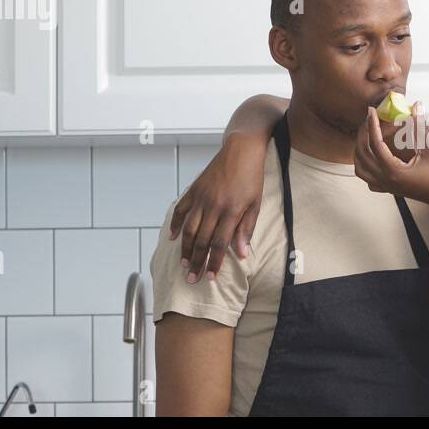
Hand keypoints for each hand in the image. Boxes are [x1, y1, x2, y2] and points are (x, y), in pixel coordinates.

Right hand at [170, 132, 267, 281]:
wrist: (241, 150)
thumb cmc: (252, 177)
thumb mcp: (255, 204)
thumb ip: (246, 229)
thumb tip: (242, 253)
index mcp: (231, 211)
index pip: (220, 244)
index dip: (215, 262)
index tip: (211, 277)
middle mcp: (213, 206)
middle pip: (202, 240)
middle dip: (197, 262)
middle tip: (192, 278)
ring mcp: (201, 198)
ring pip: (189, 229)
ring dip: (185, 249)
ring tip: (184, 264)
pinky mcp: (194, 190)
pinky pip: (181, 210)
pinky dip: (175, 224)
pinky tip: (173, 238)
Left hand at [354, 104, 428, 214]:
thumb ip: (420, 127)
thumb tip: (416, 106)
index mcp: (393, 171)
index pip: (375, 144)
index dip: (372, 125)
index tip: (371, 110)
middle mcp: (386, 180)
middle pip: (363, 155)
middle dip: (364, 134)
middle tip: (370, 119)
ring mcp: (387, 187)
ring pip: (361, 169)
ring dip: (360, 151)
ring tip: (368, 135)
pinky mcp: (391, 189)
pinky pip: (369, 180)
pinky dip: (365, 167)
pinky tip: (374, 157)